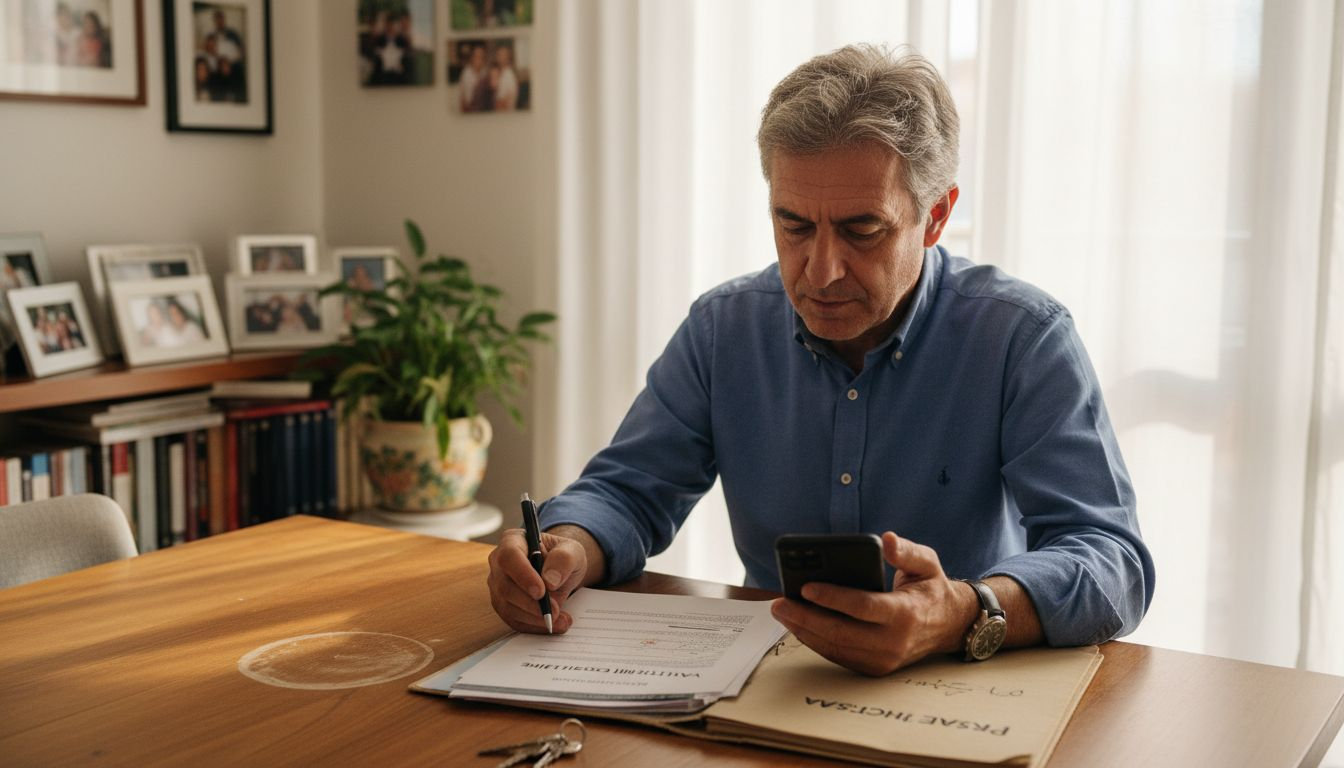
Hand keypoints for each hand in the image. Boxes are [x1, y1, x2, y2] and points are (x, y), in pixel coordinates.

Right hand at [487, 528, 588, 633]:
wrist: (560, 571)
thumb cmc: (562, 557)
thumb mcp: (572, 551)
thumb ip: (563, 559)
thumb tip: (550, 581)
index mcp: (513, 541)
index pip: (509, 556)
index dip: (523, 575)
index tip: (541, 591)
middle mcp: (499, 562)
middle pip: (505, 586)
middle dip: (531, 603)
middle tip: (555, 611)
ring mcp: (498, 585)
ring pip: (508, 606)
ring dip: (534, 617)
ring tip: (560, 619)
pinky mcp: (503, 605)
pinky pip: (513, 620)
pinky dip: (533, 626)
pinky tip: (553, 625)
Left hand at [769, 532, 977, 675]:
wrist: (949, 626)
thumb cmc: (931, 589)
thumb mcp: (927, 563)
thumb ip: (907, 551)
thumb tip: (887, 539)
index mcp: (906, 614)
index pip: (862, 607)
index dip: (832, 597)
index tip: (805, 587)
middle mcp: (893, 642)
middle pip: (840, 632)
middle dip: (805, 617)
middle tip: (779, 603)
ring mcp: (883, 660)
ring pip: (835, 648)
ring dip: (804, 631)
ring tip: (782, 612)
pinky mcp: (874, 668)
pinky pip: (839, 656)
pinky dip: (816, 642)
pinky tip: (798, 625)